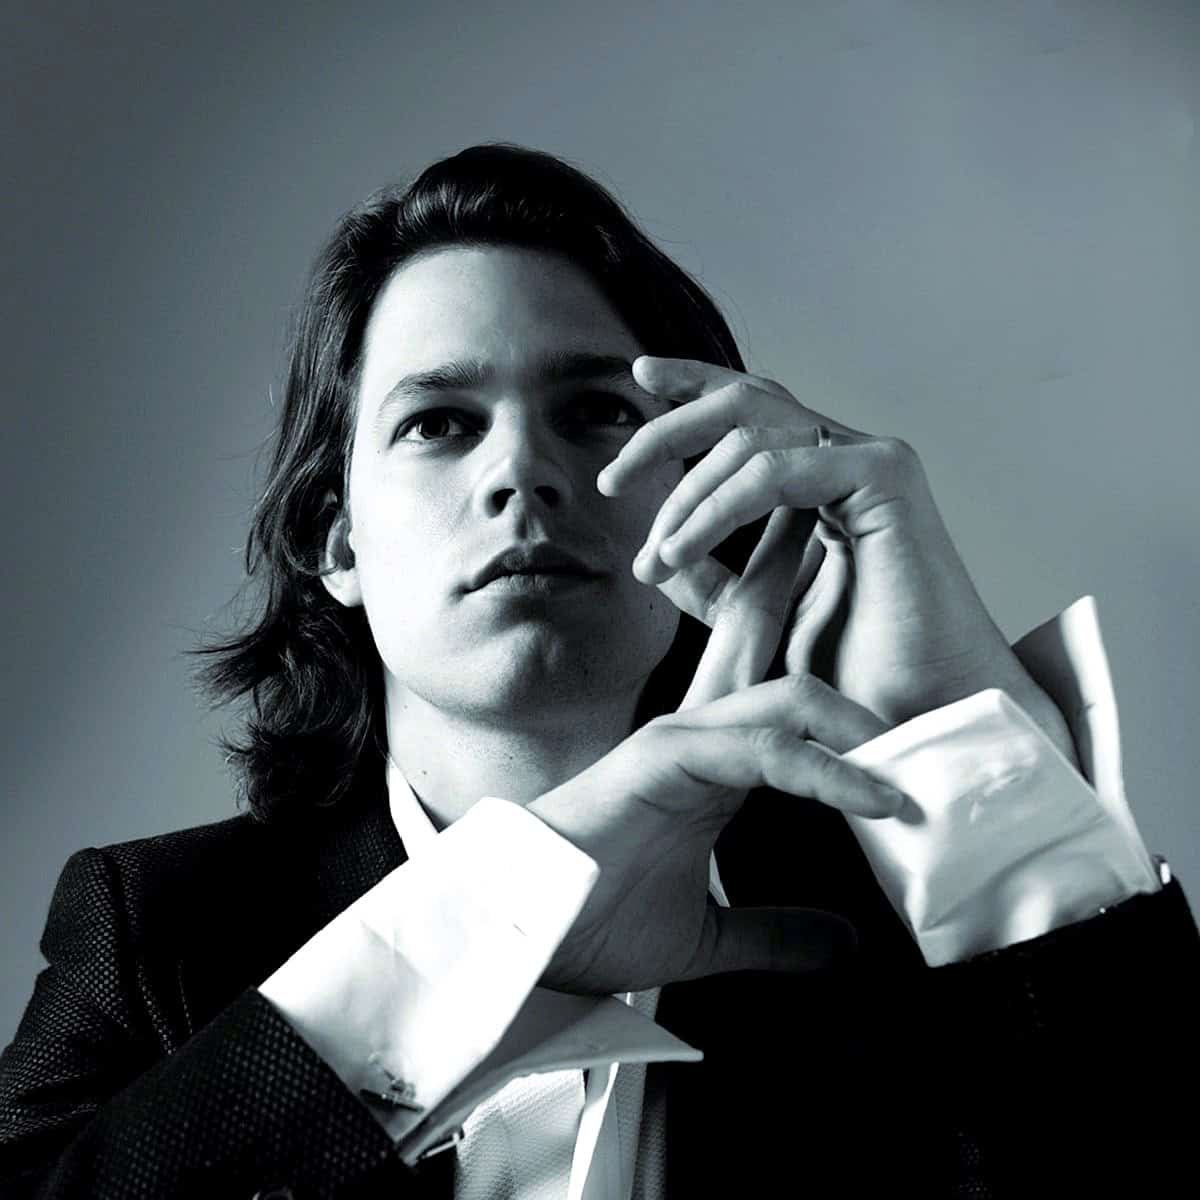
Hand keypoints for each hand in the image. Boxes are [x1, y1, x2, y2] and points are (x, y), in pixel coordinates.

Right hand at [530, 672, 902, 994]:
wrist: (524, 934)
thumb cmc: (594, 922)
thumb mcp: (710, 935)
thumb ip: (775, 933)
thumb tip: (845, 946)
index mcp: (714, 768)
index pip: (789, 715)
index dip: (846, 711)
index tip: (914, 743)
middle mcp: (703, 738)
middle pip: (798, 680)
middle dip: (860, 684)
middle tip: (932, 730)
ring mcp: (684, 738)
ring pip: (792, 697)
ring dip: (864, 724)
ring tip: (921, 771)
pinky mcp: (668, 754)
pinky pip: (766, 747)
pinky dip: (828, 768)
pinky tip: (876, 800)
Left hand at [599, 356, 1075, 758]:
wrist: (914, 714)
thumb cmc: (850, 674)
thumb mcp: (757, 613)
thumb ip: (714, 577)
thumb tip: (656, 553)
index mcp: (822, 477)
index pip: (751, 411)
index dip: (692, 386)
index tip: (636, 377)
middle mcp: (847, 457)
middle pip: (742, 402)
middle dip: (666, 433)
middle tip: (611, 480)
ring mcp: (869, 460)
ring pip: (749, 434)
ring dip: (685, 495)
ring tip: (652, 557)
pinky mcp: (885, 475)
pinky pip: (774, 470)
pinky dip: (716, 510)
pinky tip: (680, 551)